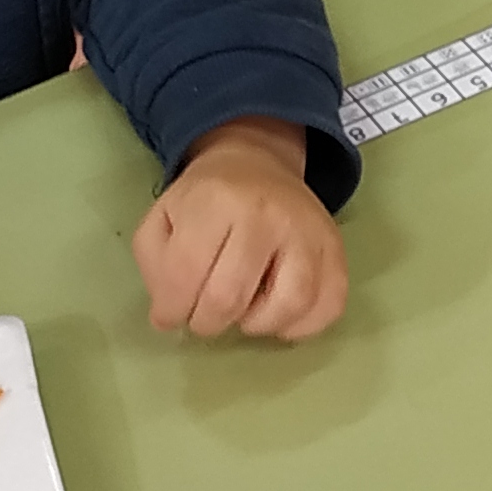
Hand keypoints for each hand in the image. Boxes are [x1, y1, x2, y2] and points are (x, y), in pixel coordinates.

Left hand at [131, 119, 346, 339]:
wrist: (256, 164)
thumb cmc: (205, 201)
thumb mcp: (162, 218)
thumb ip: (156, 267)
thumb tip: (168, 318)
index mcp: (215, 202)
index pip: (185, 274)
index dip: (172, 310)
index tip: (171, 315)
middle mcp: (266, 214)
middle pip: (230, 297)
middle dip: (207, 322)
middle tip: (204, 316)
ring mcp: (308, 232)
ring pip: (289, 305)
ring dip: (257, 325)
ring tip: (243, 315)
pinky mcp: (335, 250)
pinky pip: (330, 305)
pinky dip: (302, 326)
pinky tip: (278, 316)